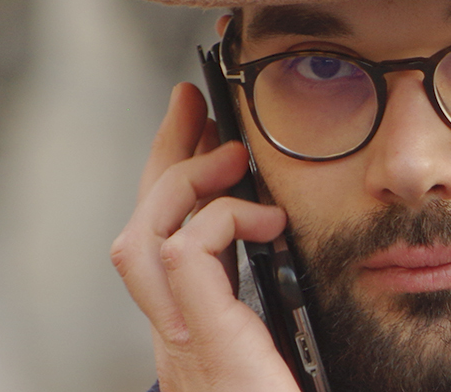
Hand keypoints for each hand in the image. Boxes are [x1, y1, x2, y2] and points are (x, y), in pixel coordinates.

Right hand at [110, 82, 299, 391]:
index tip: (199, 129)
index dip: (173, 182)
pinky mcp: (203, 343)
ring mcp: (181, 344)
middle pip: (142, 228)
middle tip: (190, 103)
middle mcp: (176, 336)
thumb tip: (308, 249)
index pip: (170, 242)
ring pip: (142, 238)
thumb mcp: (294, 345)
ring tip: (228, 154)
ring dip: (181, 183)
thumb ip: (285, 304)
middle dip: (162, 158)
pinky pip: (183, 257)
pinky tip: (267, 219)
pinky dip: (219, 221)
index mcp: (199, 332)